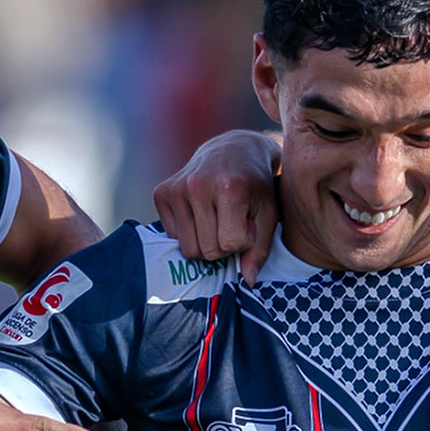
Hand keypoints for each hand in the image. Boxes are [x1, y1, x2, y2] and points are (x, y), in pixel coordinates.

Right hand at [152, 130, 279, 282]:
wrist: (234, 149)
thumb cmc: (257, 185)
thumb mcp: (268, 213)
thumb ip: (260, 249)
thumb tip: (248, 281)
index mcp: (229, 187)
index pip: (230, 244)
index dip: (243, 241)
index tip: (248, 224)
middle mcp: (198, 185)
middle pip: (206, 250)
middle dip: (222, 245)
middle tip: (231, 223)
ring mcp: (176, 188)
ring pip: (187, 248)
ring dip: (205, 241)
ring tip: (217, 220)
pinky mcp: (161, 192)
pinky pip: (172, 236)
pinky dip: (188, 232)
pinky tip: (200, 213)